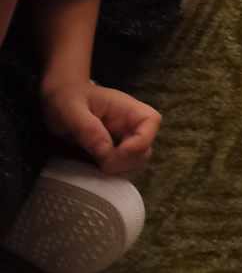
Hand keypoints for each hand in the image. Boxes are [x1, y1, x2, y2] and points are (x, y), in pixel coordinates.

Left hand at [41, 79, 159, 175]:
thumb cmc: (67, 99)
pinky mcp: (113, 152)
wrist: (59, 101)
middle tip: (100, 163)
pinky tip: (92, 167)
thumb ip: (88, 129)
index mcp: (126, 108)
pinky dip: (110, 173)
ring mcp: (123, 140)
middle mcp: (130, 125)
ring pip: (135, 162)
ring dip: (117, 169)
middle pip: (145, 148)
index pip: (152, 122)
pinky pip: (121, 168)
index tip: (112, 153)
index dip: (139, 142)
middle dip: (125, 161)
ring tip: (94, 165)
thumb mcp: (72, 111)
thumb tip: (105, 152)